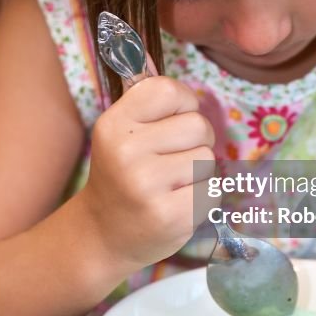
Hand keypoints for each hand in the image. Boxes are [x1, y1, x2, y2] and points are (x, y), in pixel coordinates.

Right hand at [81, 75, 215, 270]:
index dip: (183, 103)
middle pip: (198, 125)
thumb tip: (175, 80)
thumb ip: (150, 106)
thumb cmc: (122, 176)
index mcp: (114, 125)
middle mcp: (126, 152)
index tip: (174, 120)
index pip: (168, 90)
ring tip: (172, 183)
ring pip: (207, 158)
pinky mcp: (171, 215)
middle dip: (196, 140)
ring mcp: (147, 186)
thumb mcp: (120, 134)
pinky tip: (177, 203)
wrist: (103, 235)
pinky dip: (202, 196)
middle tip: (174, 158)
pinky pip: (212, 189)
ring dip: (198, 171)